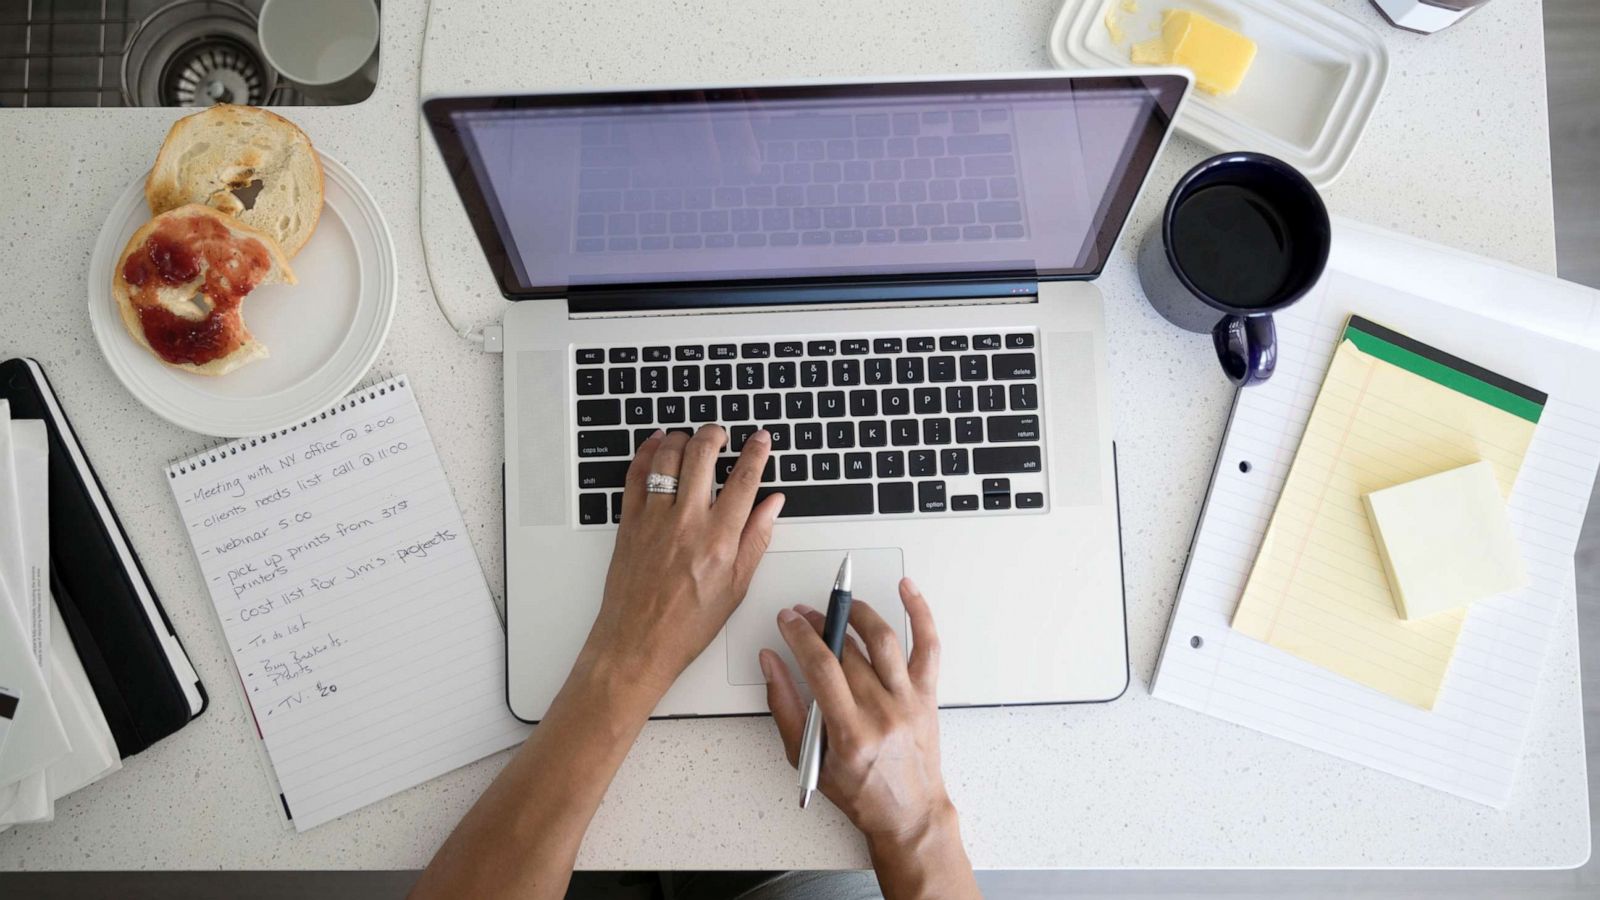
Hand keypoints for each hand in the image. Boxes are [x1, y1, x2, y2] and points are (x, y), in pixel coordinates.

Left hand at [581, 426, 784, 696]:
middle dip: (715, 434)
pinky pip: (636, 475)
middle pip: (702, 455)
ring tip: (692, 438)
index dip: (756, 452)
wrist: (637, 644)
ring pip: (668, 457)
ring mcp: (653, 519)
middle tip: (722, 433)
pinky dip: (647, 452)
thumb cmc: (686, 625)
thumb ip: (756, 539)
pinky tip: (658, 444)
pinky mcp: (629, 522)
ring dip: (682, 438)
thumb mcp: (736, 588)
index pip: (744, 480)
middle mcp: (686, 522)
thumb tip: (773, 504)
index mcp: (719, 539)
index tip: (761, 438)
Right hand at [762, 579, 953, 847]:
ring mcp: (909, 701)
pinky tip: (907, 589)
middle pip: (849, 651)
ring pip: (884, 640)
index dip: (800, 635)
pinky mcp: (927, 695)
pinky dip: (920, 613)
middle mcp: (882, 713)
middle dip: (821, 624)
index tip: (787, 620)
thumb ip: (784, 706)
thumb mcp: (806, 759)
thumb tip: (770, 662)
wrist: (909, 813)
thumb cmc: (860, 792)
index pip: (821, 667)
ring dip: (859, 614)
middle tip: (805, 615)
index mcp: (850, 732)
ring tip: (841, 605)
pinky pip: (928, 646)